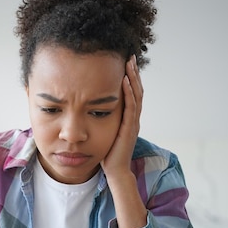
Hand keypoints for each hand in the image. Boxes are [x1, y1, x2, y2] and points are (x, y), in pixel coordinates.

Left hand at [101, 55, 142, 178]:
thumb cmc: (107, 153)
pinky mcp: (129, 128)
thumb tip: (90, 107)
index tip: (124, 62)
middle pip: (137, 90)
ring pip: (137, 95)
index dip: (130, 78)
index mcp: (128, 118)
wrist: (114, 171)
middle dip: (133, 73)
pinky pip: (131, 107)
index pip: (132, 93)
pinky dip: (129, 93)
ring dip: (133, 78)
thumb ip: (102, 118)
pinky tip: (125, 81)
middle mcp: (133, 118)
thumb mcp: (104, 130)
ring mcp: (133, 123)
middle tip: (129, 56)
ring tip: (129, 63)